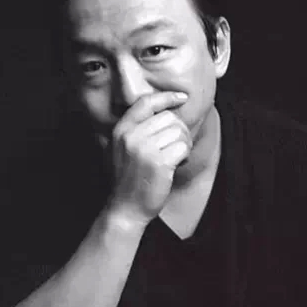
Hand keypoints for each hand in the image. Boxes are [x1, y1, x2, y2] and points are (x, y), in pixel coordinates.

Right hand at [107, 92, 190, 226]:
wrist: (126, 208)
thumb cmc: (128, 179)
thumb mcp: (121, 149)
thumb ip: (136, 129)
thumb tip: (166, 112)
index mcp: (121, 130)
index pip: (146, 103)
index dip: (167, 97)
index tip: (182, 97)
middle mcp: (131, 136)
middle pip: (168, 117)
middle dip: (180, 130)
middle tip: (177, 146)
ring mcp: (144, 149)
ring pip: (179, 132)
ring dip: (184, 143)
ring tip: (177, 156)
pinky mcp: (159, 163)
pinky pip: (183, 147)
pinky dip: (186, 155)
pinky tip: (178, 163)